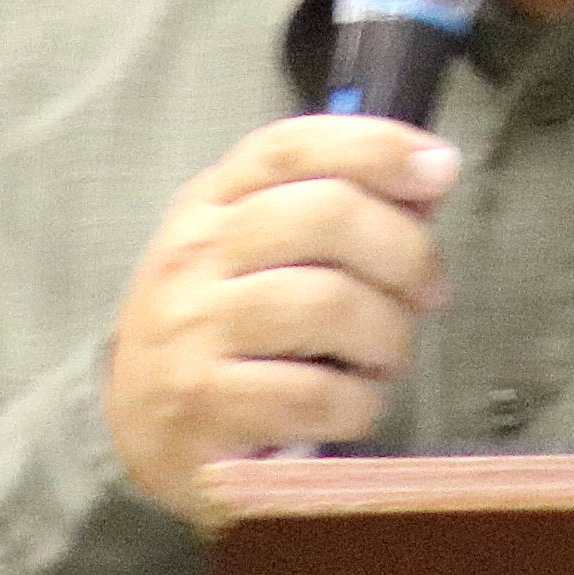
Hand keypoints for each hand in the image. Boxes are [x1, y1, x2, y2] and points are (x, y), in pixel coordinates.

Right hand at [104, 116, 459, 524]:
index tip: (440, 167)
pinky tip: (351, 405)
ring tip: (387, 355)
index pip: (292, 146)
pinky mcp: (203, 413)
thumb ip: (333, 207)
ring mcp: (191, 335)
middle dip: (405, 250)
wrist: (133, 429)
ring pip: (327, 304)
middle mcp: (192, 258)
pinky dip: (358, 402)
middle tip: (429, 290)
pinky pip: (315, 394)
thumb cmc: (220, 327)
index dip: (376, 146)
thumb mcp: (257, 249)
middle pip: (324, 214)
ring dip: (387, 333)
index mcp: (209, 203)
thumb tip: (428, 180)